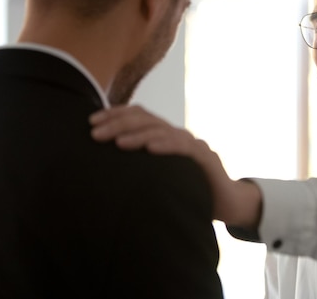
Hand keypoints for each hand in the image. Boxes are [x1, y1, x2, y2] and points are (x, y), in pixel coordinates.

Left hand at [89, 105, 261, 227]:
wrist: (225, 202)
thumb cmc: (188, 189)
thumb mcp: (158, 175)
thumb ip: (139, 167)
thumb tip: (103, 167)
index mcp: (164, 136)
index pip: (139, 115)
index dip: (115, 114)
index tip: (91, 121)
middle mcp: (177, 134)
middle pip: (146, 119)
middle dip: (118, 124)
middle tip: (95, 134)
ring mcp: (192, 143)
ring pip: (162, 131)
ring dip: (138, 135)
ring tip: (117, 142)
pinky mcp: (205, 157)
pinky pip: (185, 147)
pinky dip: (167, 146)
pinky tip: (151, 149)